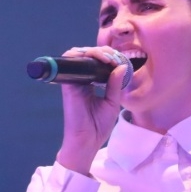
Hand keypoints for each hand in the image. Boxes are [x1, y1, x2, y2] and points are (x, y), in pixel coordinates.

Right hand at [55, 46, 133, 174]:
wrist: (87, 140)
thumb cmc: (99, 126)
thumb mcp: (112, 102)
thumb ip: (115, 84)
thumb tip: (122, 66)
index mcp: (90, 84)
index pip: (96, 63)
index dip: (108, 57)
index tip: (121, 62)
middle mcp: (80, 80)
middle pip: (88, 56)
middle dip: (103, 52)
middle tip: (115, 58)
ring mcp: (73, 80)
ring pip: (79, 54)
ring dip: (95, 51)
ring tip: (108, 59)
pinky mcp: (68, 83)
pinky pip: (71, 61)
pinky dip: (84, 55)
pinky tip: (100, 60)